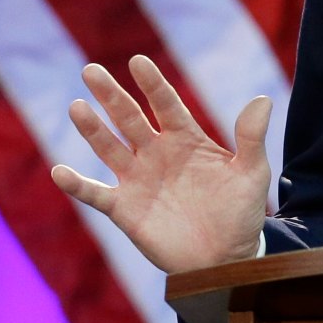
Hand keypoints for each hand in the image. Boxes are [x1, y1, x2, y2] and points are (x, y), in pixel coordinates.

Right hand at [49, 55, 273, 273]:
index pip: (166, 105)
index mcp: (186, 140)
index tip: (138, 62)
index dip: (153, 84)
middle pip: (130, 118)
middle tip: (91, 70)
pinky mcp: (124, 209)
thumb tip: (263, 99)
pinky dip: (76, 184)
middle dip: (111, 96)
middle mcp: (157, 154)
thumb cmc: (240, 213)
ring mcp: (138, 179)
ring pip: (109, 148)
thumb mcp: (252, 174)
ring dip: (92, 129)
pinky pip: (95, 194)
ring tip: (77, 106)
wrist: (225, 260)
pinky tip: (59, 171)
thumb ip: (251, 138)